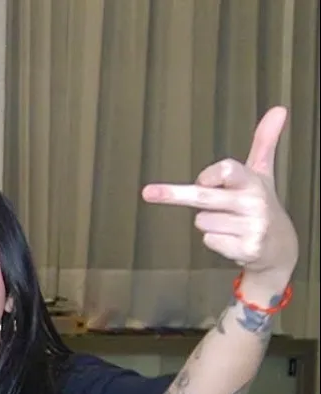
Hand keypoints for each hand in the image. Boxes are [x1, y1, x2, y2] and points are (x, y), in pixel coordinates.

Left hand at [142, 106, 298, 291]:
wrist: (280, 247)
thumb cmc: (261, 205)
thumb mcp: (262, 173)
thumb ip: (264, 142)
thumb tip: (278, 109)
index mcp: (254, 181)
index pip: (226, 170)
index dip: (208, 175)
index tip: (200, 180)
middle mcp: (255, 202)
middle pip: (203, 196)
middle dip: (173, 194)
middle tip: (147, 192)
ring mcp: (253, 226)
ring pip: (201, 221)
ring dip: (210, 224)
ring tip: (232, 225)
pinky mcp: (248, 249)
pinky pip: (208, 241)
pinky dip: (216, 242)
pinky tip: (234, 240)